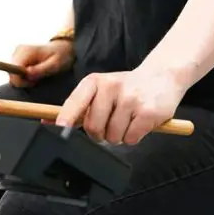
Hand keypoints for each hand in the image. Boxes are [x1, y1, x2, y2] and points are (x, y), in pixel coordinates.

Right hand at [7, 40, 73, 86]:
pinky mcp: (17, 58)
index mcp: (25, 51)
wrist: (62, 48)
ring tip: (37, 76)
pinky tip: (33, 74)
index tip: (33, 82)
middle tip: (37, 80)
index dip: (21, 81)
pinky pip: (15, 73)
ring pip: (13, 75)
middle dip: (24, 81)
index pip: (12, 71)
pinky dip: (24, 77)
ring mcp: (16, 54)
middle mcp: (18, 51)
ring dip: (24, 79)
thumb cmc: (60, 56)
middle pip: (11, 74)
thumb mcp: (54, 65)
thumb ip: (40, 69)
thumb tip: (26, 74)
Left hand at [55, 66, 185, 145]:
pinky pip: (131, 139)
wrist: (162, 75)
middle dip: (100, 134)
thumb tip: (51, 122)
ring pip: (113, 137)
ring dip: (119, 136)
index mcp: (94, 82)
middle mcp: (111, 88)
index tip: (59, 130)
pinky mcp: (148, 112)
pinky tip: (138, 122)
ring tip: (127, 120)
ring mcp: (130, 99)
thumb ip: (79, 106)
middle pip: (93, 128)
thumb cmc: (126, 87)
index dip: (66, 119)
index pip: (75, 103)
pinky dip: (134, 137)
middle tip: (111, 123)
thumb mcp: (101, 89)